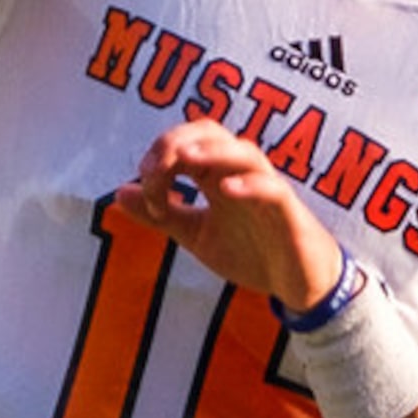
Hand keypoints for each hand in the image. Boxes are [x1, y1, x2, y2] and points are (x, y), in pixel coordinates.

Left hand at [110, 118, 345, 310]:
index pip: (186, 142)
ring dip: (213, 152)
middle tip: (155, 170)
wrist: (298, 285)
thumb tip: (119, 192)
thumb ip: (162, 214)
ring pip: (244, 152)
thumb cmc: (253, 253)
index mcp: (217, 176)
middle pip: (212, 133)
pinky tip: (227, 191)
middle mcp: (241, 175)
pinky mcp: (289, 212)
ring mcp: (266, 190)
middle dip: (178, 142)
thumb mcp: (196, 236)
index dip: (159, 157)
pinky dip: (251, 184)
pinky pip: (273, 188)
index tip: (145, 194)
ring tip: (185, 160)